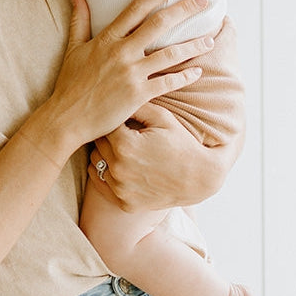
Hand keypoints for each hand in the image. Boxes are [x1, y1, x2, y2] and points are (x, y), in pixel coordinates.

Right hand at [37, 0, 213, 159]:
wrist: (66, 118)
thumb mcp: (73, 48)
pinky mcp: (138, 94)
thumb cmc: (69, 84)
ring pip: (170, 54)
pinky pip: (168, 82)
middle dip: (184, 10)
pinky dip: (185, 76)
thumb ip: (80, 20)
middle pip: (159, 24)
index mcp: (107, 39)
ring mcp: (131, 73)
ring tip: (210, 41)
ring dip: (193, 46)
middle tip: (204, 1)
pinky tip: (197, 72)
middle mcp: (121, 52)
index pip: (137, 8)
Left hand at [88, 102, 242, 211]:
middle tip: (121, 132)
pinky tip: (118, 165)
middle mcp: (119, 169)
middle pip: (97, 144)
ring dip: (104, 155)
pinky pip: (101, 183)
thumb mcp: (162, 117)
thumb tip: (114, 92)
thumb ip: (136, 103)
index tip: (119, 117)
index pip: (103, 125)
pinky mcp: (124, 203)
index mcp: (125, 145)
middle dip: (107, 136)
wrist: (200, 178)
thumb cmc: (181, 143)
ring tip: (122, 149)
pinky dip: (106, 174)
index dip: (112, 120)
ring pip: (96, 163)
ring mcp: (120, 189)